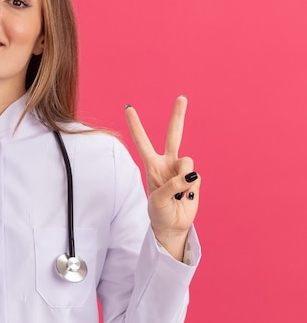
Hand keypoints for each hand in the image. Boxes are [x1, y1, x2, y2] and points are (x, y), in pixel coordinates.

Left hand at [124, 96, 200, 259]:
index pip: (142, 141)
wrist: (172, 225)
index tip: (128, 107)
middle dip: (178, 116)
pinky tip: (186, 197)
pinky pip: (195, 178)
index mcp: (152, 164)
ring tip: (177, 193)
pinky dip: (190, 189)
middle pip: (174, 135)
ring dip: (183, 178)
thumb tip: (189, 176)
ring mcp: (182, 170)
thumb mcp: (157, 200)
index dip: (136, 125)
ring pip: (187, 161)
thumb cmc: (159, 212)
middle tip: (182, 97)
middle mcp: (167, 163)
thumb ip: (171, 186)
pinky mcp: (195, 179)